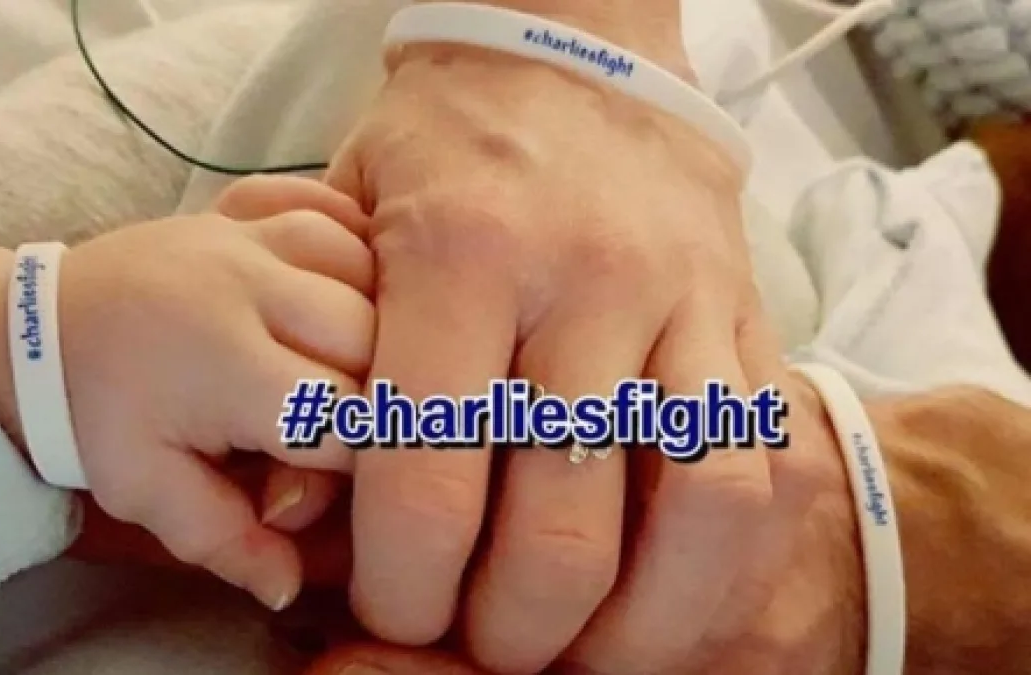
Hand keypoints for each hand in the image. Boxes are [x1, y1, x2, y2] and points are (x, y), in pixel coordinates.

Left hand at [0, 176, 374, 609]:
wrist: (39, 330)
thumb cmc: (99, 417)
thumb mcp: (147, 492)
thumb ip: (223, 540)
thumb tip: (290, 585)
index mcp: (224, 363)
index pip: (347, 417)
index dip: (363, 462)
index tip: (334, 475)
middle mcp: (247, 285)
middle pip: (375, 338)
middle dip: (380, 395)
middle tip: (346, 422)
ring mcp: (249, 236)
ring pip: (370, 265)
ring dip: (382, 319)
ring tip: (352, 362)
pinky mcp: (249, 209)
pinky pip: (334, 209)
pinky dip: (360, 244)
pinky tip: (358, 283)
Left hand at [325, 29, 840, 673]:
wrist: (568, 49)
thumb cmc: (441, 147)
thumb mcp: (344, 220)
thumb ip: (319, 367)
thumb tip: (297, 515)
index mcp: (459, 254)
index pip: (429, 469)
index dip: (406, 582)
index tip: (396, 612)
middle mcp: (581, 281)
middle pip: (558, 522)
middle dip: (509, 627)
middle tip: (478, 643)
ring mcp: (680, 299)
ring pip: (691, 507)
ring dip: (633, 620)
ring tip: (579, 650)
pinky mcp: (745, 313)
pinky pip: (758, 462)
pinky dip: (714, 559)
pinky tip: (658, 590)